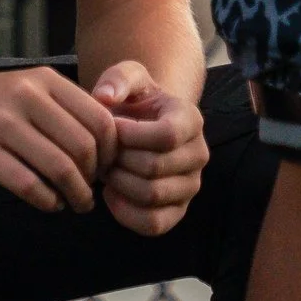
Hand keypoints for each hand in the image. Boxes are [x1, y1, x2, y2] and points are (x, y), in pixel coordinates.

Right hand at [0, 65, 117, 214]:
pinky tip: (48, 204)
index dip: (110, 150)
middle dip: (94, 177)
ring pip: (60, 168)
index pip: (99, 118)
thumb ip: (58, 107)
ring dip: (75, 195)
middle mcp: (25, 96)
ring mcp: (1, 123)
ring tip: (75, 204)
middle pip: (84, 146)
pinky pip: (28, 184)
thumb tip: (103, 141)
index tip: (105, 168)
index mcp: (42, 79)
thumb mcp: (20, 88)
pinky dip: (47, 201)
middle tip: (90, 191)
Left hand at [90, 61, 207, 236]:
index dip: (131, 136)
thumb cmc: (135, 100)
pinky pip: (154, 224)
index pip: (166, 136)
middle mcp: (198, 154)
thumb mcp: (128, 77)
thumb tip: (104, 97)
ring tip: (106, 168)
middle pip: (155, 168)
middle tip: (102, 151)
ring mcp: (190, 186)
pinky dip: (125, 213)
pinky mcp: (178, 211)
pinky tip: (111, 194)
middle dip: (119, 160)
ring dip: (119, 184)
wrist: (142, 124)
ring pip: (152, 196)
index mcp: (191, 120)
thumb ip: (117, 78)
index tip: (111, 127)